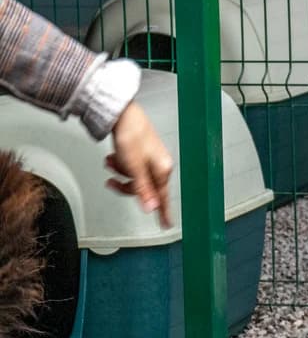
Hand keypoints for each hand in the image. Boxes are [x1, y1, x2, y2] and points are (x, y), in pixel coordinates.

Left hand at [105, 102, 173, 227]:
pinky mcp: (142, 152)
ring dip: (121, 173)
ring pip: (136, 177)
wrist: (121, 113)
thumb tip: (151, 208)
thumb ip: (142, 190)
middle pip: (145, 188)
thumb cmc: (131, 134)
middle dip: (127, 185)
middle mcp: (160, 165)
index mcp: (163, 169)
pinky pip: (132, 167)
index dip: (163, 212)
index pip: (163, 197)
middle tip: (113, 183)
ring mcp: (151, 158)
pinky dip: (122, 164)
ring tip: (111, 163)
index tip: (166, 224)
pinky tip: (114, 157)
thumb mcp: (134, 167)